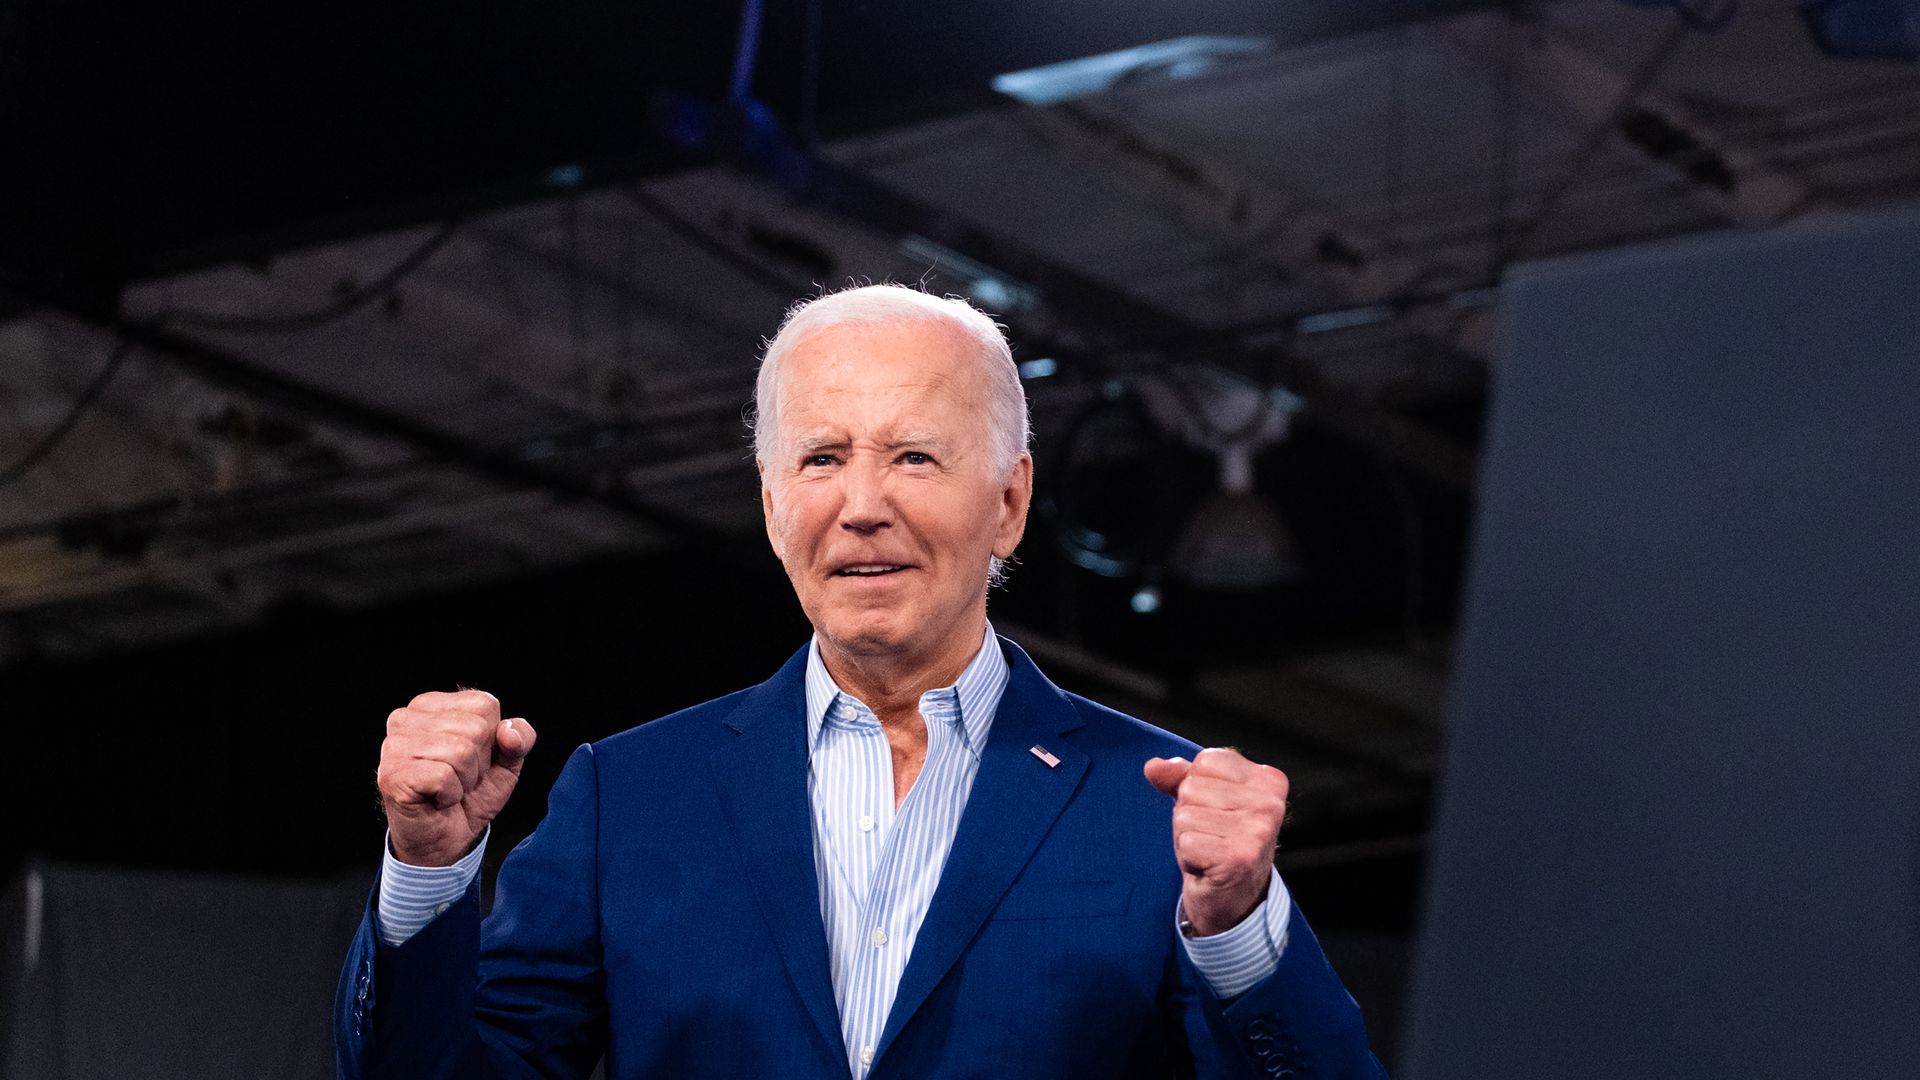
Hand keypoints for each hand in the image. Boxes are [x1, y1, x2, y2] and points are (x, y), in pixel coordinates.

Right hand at [376, 689, 536, 866]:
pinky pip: (443, 776)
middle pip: (475, 728)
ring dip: (465, 781)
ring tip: (448, 789)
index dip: (491, 740)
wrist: (446, 841)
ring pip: (460, 751)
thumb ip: (520, 738)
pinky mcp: (392, 774)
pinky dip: (450, 794)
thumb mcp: (506, 762)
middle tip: (459, 779)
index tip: (472, 760)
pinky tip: (437, 800)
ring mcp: (394, 746)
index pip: (484, 704)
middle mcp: (406, 718)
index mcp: (432, 705)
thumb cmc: (470, 796)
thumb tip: (509, 731)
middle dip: (478, 763)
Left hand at [1143, 748, 1288, 935]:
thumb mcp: (1203, 800)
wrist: (1234, 898)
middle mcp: (1269, 803)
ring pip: (1185, 814)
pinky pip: (1187, 841)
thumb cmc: (1219, 841)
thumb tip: (1154, 767)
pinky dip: (1188, 857)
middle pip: (1192, 787)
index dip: (1197, 786)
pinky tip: (1207, 866)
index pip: (1207, 759)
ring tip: (1209, 850)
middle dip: (1190, 814)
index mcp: (1268, 780)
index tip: (1217, 811)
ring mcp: (1257, 831)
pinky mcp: (1239, 857)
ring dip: (1187, 837)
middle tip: (1212, 836)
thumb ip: (1178, 776)